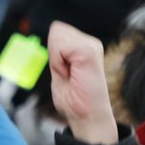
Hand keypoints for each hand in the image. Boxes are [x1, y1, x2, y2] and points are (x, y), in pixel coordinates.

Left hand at [47, 21, 116, 144]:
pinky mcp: (89, 51)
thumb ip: (57, 49)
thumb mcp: (59, 68)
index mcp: (85, 46)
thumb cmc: (74, 99)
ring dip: (56, 59)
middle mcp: (91, 43)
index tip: (64, 73)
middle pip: (57, 31)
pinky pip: (60, 46)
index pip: (57, 32)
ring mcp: (92, 45)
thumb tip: (55, 27)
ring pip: (57, 36)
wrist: (87, 118)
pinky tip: (69, 74)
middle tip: (67, 75)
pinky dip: (58, 62)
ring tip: (70, 76)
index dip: (53, 54)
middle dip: (54, 54)